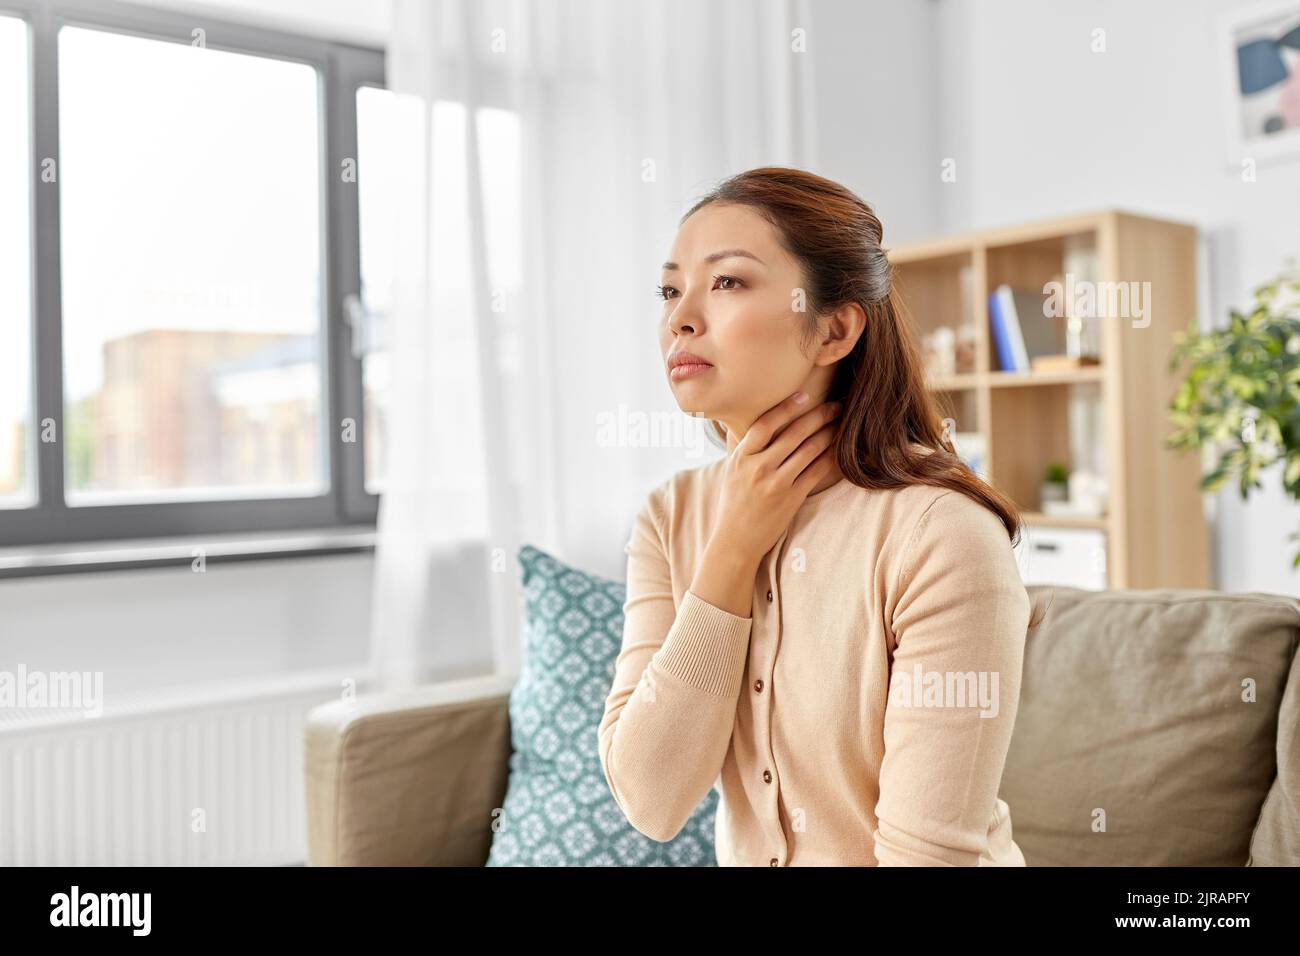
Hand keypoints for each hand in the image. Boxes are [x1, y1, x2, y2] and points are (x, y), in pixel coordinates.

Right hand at [711, 392, 842, 562]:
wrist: (736, 540)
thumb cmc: (734, 503)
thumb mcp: (731, 471)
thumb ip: (744, 447)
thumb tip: (754, 422)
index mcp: (741, 457)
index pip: (765, 425)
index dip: (786, 408)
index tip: (805, 395)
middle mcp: (757, 468)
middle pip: (793, 433)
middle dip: (818, 415)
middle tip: (835, 404)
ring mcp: (776, 484)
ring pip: (809, 450)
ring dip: (829, 433)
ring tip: (841, 423)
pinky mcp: (791, 498)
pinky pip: (817, 472)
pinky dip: (831, 457)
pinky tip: (840, 448)